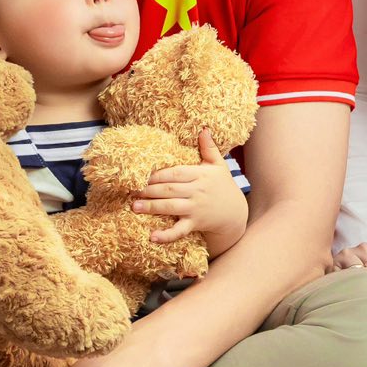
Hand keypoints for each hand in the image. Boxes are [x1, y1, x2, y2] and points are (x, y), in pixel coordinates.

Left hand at [131, 129, 247, 254]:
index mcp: (201, 175)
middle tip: (131, 190)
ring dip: (152, 207)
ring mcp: (196, 209)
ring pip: (171, 207)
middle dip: (149, 190)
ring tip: (134, 207)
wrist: (235, 213)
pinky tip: (152, 237)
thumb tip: (203, 129)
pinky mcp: (195, 224)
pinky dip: (166, 235)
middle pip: (170, 190)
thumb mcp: (219, 165)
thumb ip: (209, 148)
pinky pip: (179, 230)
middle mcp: (197, 191)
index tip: (141, 174)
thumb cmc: (223, 186)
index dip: (158, 174)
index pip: (176, 173)